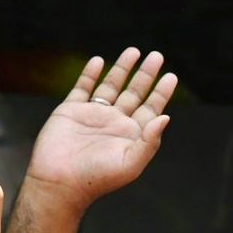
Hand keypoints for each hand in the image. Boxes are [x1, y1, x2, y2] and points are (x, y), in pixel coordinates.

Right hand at [22, 47, 176, 210]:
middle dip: (146, 75)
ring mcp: (94, 115)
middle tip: (157, 56)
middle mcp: (115, 123)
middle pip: (135, 93)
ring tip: (134, 51)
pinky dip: (91, 74)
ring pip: (111, 86)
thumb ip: (150, 140)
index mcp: (132, 135)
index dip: (162, 92)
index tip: (172, 76)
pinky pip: (83, 88)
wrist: (61, 182)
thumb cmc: (98, 177)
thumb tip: (166, 117)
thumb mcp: (131, 163)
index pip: (151, 109)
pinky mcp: (71, 110)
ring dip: (122, 69)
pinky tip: (100, 61)